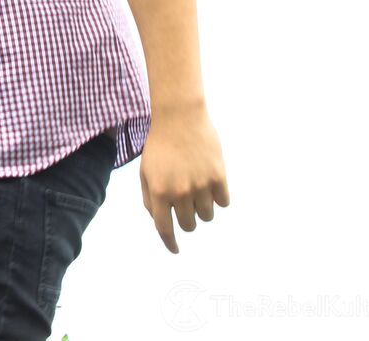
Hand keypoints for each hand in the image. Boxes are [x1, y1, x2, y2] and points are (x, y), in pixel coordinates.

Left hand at [139, 105, 228, 252]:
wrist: (179, 117)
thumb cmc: (160, 145)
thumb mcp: (145, 171)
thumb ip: (149, 198)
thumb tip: (159, 221)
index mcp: (158, 192)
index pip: (164, 229)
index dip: (170, 243)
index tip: (176, 250)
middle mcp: (179, 192)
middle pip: (188, 225)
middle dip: (187, 220)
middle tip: (186, 204)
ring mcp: (200, 185)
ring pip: (207, 216)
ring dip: (202, 209)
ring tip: (198, 190)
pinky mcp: (218, 177)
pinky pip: (223, 203)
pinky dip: (218, 198)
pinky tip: (211, 185)